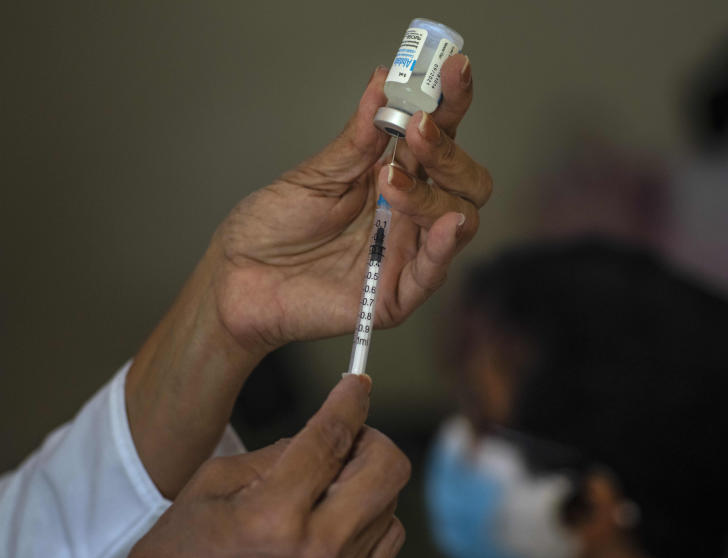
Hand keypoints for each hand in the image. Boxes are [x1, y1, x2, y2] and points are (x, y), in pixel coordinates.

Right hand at [76, 375, 409, 557]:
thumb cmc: (180, 555)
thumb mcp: (214, 481)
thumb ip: (279, 450)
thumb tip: (329, 425)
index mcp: (273, 516)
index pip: (332, 440)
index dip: (350, 402)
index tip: (357, 384)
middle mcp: (315, 551)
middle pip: (387, 469)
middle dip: (370, 438)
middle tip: (346, 436)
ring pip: (392, 502)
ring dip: (367, 480)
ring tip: (329, 483)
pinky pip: (387, 538)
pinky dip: (372, 516)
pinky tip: (338, 514)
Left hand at [212, 54, 491, 354]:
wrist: (237, 278)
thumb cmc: (272, 229)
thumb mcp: (315, 175)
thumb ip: (357, 139)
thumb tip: (383, 82)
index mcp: (394, 177)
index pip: (440, 138)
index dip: (451, 104)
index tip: (453, 70)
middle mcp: (410, 214)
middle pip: (466, 181)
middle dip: (449, 152)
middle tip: (417, 130)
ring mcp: (406, 253)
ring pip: (459, 220)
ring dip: (435, 193)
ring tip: (392, 179)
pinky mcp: (395, 294)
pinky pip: (433, 272)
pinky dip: (444, 246)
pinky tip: (446, 222)